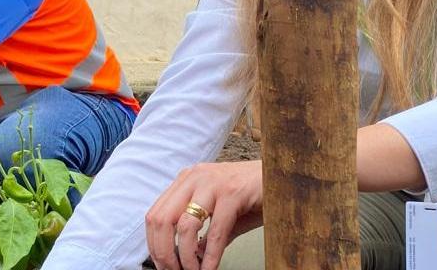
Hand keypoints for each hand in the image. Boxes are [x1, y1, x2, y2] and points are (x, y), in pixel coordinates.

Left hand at [145, 160, 262, 269]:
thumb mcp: (220, 211)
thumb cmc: (251, 194)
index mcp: (187, 180)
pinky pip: (215, 231)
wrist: (281, 176)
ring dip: (186, 257)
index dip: (155, 244)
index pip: (155, 214)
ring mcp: (213, 183)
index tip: (162, 264)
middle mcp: (195, 177)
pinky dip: (210, 256)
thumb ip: (203, 232)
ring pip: (185, 226)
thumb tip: (190, 256)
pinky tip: (210, 269)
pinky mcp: (233, 193)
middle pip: (162, 219)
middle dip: (164, 252)